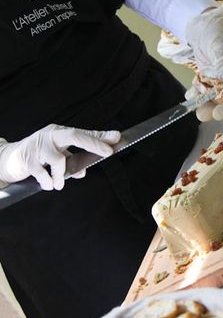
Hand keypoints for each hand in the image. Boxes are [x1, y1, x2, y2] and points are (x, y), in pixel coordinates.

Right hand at [0, 125, 120, 190]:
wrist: (9, 158)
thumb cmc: (38, 155)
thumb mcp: (58, 157)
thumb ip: (72, 163)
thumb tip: (83, 172)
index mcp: (60, 133)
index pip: (83, 133)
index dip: (100, 136)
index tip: (117, 138)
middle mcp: (50, 136)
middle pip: (75, 135)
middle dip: (93, 144)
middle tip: (107, 153)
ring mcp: (38, 147)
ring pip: (59, 161)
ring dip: (62, 176)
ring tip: (59, 183)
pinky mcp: (28, 160)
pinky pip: (44, 175)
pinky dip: (49, 183)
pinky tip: (49, 184)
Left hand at [185, 7, 222, 120]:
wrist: (202, 25)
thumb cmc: (215, 32)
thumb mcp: (220, 45)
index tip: (220, 111)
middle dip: (216, 107)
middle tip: (205, 115)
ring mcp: (221, 78)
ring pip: (215, 96)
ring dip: (205, 104)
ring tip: (196, 109)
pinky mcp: (210, 78)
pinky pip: (204, 90)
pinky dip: (197, 95)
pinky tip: (190, 96)